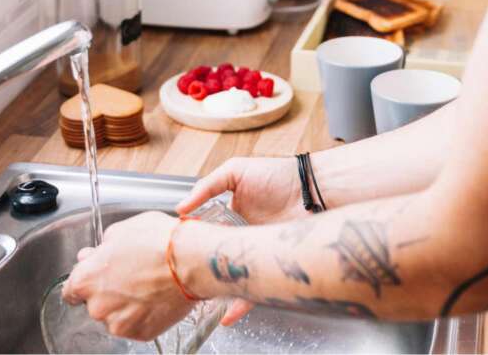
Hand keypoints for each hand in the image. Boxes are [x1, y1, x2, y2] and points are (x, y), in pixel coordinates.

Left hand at [62, 211, 193, 341]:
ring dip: (127, 304)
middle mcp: (97, 306)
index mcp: (86, 279)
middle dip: (110, 291)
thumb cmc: (160, 242)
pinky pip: (137, 325)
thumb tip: (95, 254)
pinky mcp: (141, 333)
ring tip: (150, 284)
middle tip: (133, 274)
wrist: (194, 261)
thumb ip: (102, 247)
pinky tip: (158, 296)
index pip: (71, 290)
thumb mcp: (123, 229)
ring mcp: (119, 323)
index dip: (86, 280)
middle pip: (96, 302)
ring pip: (116, 315)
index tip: (98, 277)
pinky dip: (145, 314)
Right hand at [176, 156, 307, 324]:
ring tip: (202, 301)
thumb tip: (180, 208)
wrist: (311, 188)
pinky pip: (254, 289)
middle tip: (185, 281)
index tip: (176, 254)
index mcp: (229, 217)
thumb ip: (207, 186)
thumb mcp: (235, 172)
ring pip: (232, 277)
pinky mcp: (270, 266)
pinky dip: (241, 304)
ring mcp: (255, 253)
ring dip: (218, 290)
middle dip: (200, 272)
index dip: (191, 245)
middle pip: (215, 259)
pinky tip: (228, 316)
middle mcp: (240, 237)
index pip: (204, 235)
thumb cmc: (277, 175)